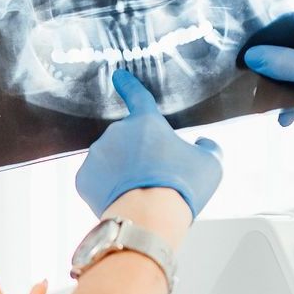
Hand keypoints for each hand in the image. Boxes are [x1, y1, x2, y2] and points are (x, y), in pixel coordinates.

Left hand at [76, 70, 223, 219]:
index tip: (118, 76)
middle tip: (155, 178)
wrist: (148, 217)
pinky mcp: (83, 179)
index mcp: (145, 122)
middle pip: (128, 140)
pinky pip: (96, 180)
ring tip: (140, 193)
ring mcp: (95, 155)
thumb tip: (203, 144)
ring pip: (110, 160)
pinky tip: (122, 199)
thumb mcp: (210, 163)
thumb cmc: (181, 187)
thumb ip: (208, 147)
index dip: (129, 85)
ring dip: (122, 171)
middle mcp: (115, 133)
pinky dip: (107, 188)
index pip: (138, 96)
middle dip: (138, 154)